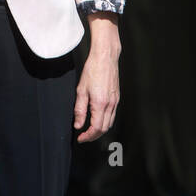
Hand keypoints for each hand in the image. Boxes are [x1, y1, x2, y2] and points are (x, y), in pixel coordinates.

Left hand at [74, 14, 119, 142]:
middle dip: (94, 136)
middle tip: (83, 136)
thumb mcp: (81, 90)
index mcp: (100, 104)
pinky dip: (105, 121)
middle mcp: (110, 104)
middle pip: (104, 128)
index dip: (88, 136)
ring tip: (89, 129)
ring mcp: (115, 101)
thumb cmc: (93, 70)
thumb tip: (78, 124)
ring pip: (110, 123)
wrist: (105, 57)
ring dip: (100, 130)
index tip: (80, 138)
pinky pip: (113, 115)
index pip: (96, 128)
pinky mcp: (117, 97)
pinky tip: (97, 118)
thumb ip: (79, 110)